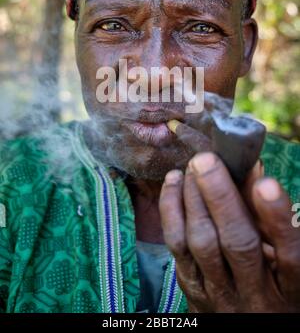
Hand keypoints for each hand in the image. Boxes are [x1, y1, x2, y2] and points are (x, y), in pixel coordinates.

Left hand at [159, 152, 299, 311]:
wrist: (246, 321)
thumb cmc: (271, 279)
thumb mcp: (280, 253)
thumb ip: (267, 214)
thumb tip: (253, 168)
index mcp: (290, 288)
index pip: (291, 256)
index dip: (278, 219)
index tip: (266, 184)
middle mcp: (255, 294)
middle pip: (238, 244)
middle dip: (220, 197)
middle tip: (206, 160)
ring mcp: (220, 294)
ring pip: (202, 243)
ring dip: (194, 199)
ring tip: (193, 167)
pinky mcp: (192, 288)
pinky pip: (177, 247)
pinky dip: (172, 210)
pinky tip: (173, 182)